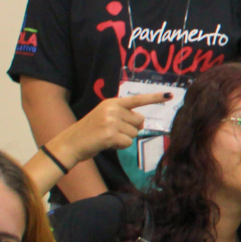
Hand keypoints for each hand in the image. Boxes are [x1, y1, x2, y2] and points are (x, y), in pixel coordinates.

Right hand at [52, 90, 171, 167]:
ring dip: (123, 139)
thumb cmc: (90, 132)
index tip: (170, 95)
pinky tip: (107, 144)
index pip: (137, 99)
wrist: (70, 143)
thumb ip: (124, 116)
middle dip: (130, 129)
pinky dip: (120, 146)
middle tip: (112, 132)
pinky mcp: (110, 134)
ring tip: (107, 137)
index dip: (154, 98)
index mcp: (112, 103)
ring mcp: (111, 121)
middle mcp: (112, 109)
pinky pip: (127, 143)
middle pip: (139, 121)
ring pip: (134, 134)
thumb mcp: (106, 117)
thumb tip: (141, 123)